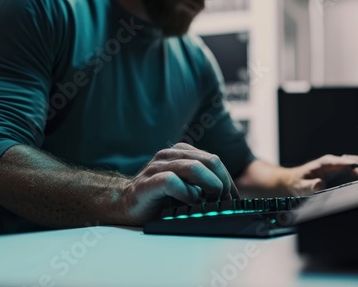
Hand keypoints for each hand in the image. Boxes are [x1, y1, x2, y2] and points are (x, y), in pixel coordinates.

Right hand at [119, 143, 238, 224]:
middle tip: (224, 201)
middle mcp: (170, 155)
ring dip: (209, 186)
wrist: (125, 206)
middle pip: (209, 160)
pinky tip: (187, 203)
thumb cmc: (159, 198)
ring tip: (211, 202)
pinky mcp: (148, 182)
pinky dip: (186, 194)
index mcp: (181, 152)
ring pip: (194, 167)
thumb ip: (203, 184)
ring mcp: (157, 167)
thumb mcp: (186, 187)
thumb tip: (230, 197)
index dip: (227, 180)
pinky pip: (172, 181)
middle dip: (222, 183)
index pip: (214, 160)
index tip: (233, 199)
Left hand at [285, 154, 357, 195]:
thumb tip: (320, 184)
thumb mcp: (301, 186)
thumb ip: (310, 186)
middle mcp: (334, 162)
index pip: (346, 161)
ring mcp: (338, 166)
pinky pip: (355, 171)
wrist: (293, 182)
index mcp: (326, 162)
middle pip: (356, 160)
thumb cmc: (297, 182)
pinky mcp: (340, 172)